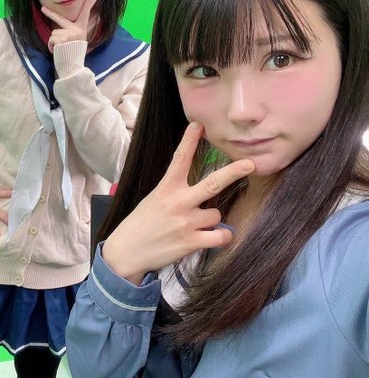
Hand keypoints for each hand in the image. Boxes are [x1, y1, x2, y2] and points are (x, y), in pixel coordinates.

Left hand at [41, 0, 97, 52]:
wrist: (73, 65)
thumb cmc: (74, 52)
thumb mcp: (77, 40)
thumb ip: (71, 32)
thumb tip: (61, 30)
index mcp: (81, 28)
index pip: (85, 14)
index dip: (88, 3)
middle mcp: (76, 30)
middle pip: (60, 20)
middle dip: (50, 13)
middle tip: (42, 8)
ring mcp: (69, 34)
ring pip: (54, 33)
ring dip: (54, 42)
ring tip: (61, 49)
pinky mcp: (62, 39)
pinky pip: (51, 39)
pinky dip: (51, 46)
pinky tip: (57, 51)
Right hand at [102, 122, 254, 284]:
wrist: (127, 251)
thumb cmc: (142, 223)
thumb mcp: (154, 199)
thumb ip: (175, 190)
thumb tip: (203, 186)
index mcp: (165, 188)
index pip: (179, 160)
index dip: (189, 141)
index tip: (198, 125)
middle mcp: (177, 202)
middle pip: (212, 183)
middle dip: (233, 172)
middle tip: (250, 164)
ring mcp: (185, 223)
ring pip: (216, 214)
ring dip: (210, 221)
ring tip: (193, 227)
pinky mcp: (191, 242)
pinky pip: (221, 236)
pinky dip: (220, 237)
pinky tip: (210, 238)